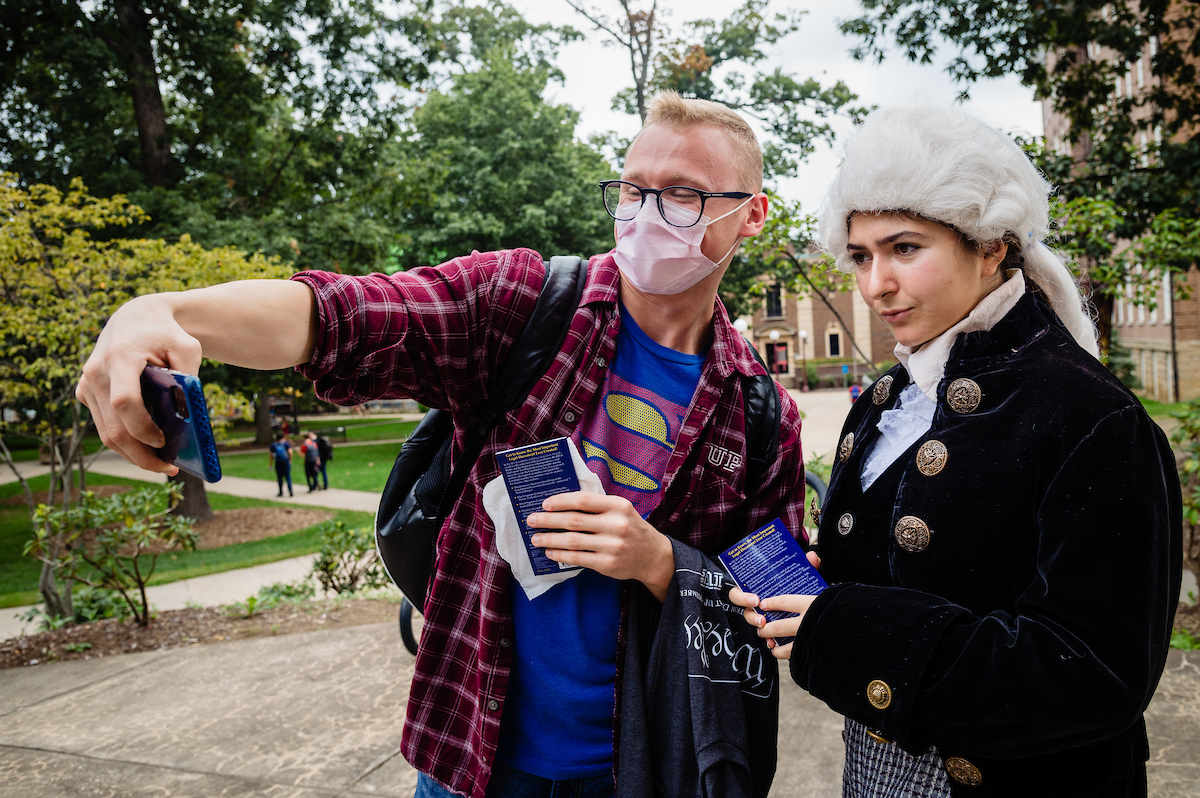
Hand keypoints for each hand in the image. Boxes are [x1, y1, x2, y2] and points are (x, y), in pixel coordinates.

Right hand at [76, 295, 202, 474]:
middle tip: (170, 469)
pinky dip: (124, 440)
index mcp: (119, 358)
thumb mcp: (188, 347)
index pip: (124, 402)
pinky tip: (147, 448)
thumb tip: (188, 416)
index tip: (164, 442)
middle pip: (113, 428)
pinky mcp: (86, 392)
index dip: (143, 428)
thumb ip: (188, 377)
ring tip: (162, 466)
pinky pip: (103, 425)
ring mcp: (86, 384)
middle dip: (141, 455)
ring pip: (105, 433)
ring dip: (133, 454)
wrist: (136, 317)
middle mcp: (95, 373)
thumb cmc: (167, 334)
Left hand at [528, 491, 674, 601]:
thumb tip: (561, 504)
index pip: (584, 500)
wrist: (653, 556)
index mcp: (618, 506)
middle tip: (531, 520)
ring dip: (550, 538)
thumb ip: (598, 506)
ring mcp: (612, 546)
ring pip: (573, 540)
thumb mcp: (621, 510)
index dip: (561, 501)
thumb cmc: (630, 528)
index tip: (545, 504)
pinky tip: (550, 551)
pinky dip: (560, 554)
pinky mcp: (607, 564)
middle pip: (574, 520)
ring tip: (536, 538)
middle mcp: (616, 525)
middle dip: (548, 520)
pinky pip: (577, 558)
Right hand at [727, 550, 821, 659]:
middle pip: (745, 612)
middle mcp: (757, 604)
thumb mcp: (800, 575)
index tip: (756, 599)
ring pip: (755, 626)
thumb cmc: (797, 585)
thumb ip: (807, 566)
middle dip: (752, 617)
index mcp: (756, 589)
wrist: (812, 604)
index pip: (738, 593)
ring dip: (761, 631)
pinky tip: (776, 646)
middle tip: (762, 620)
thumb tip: (812, 556)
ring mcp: (763, 618)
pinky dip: (771, 642)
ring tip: (769, 635)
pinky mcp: (772, 631)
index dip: (743, 597)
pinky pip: (766, 638)